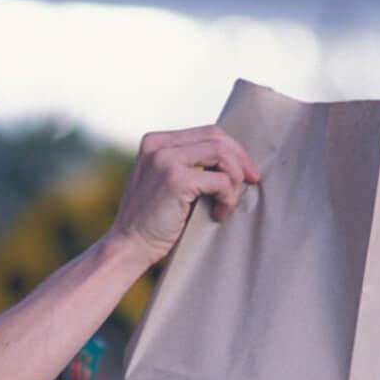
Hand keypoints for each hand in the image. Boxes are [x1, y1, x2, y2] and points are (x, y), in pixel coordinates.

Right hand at [105, 126, 260, 268]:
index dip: (233, 149)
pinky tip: (218, 214)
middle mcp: (158, 146)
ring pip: (222, 153)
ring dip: (234, 179)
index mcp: (155, 142)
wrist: (128, 247)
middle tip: (251, 182)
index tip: (245, 171)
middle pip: (217, 137)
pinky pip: (220, 180)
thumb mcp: (166, 183)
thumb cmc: (153, 222)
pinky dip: (227, 198)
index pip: (206, 132)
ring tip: (227, 203)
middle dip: (241, 160)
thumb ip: (188, 165)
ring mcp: (165, 160)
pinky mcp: (176, 180)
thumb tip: (232, 159)